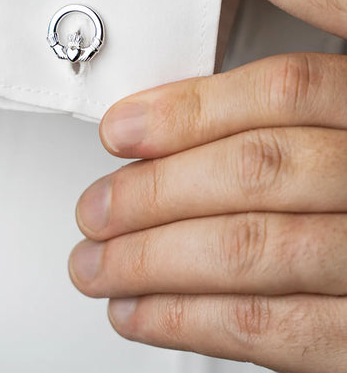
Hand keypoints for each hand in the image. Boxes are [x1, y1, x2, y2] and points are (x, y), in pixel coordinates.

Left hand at [69, 52, 346, 371]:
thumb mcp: (336, 129)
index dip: (190, 109)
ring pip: (252, 248)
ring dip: (152, 261)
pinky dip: (187, 319)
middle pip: (256, 168)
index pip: (283, 91)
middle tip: (95, 209)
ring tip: (98, 265)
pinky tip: (140, 311)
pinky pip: (272, 328)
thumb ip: (278, 120)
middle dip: (154, 191)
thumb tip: (158, 127)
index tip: (122, 130)